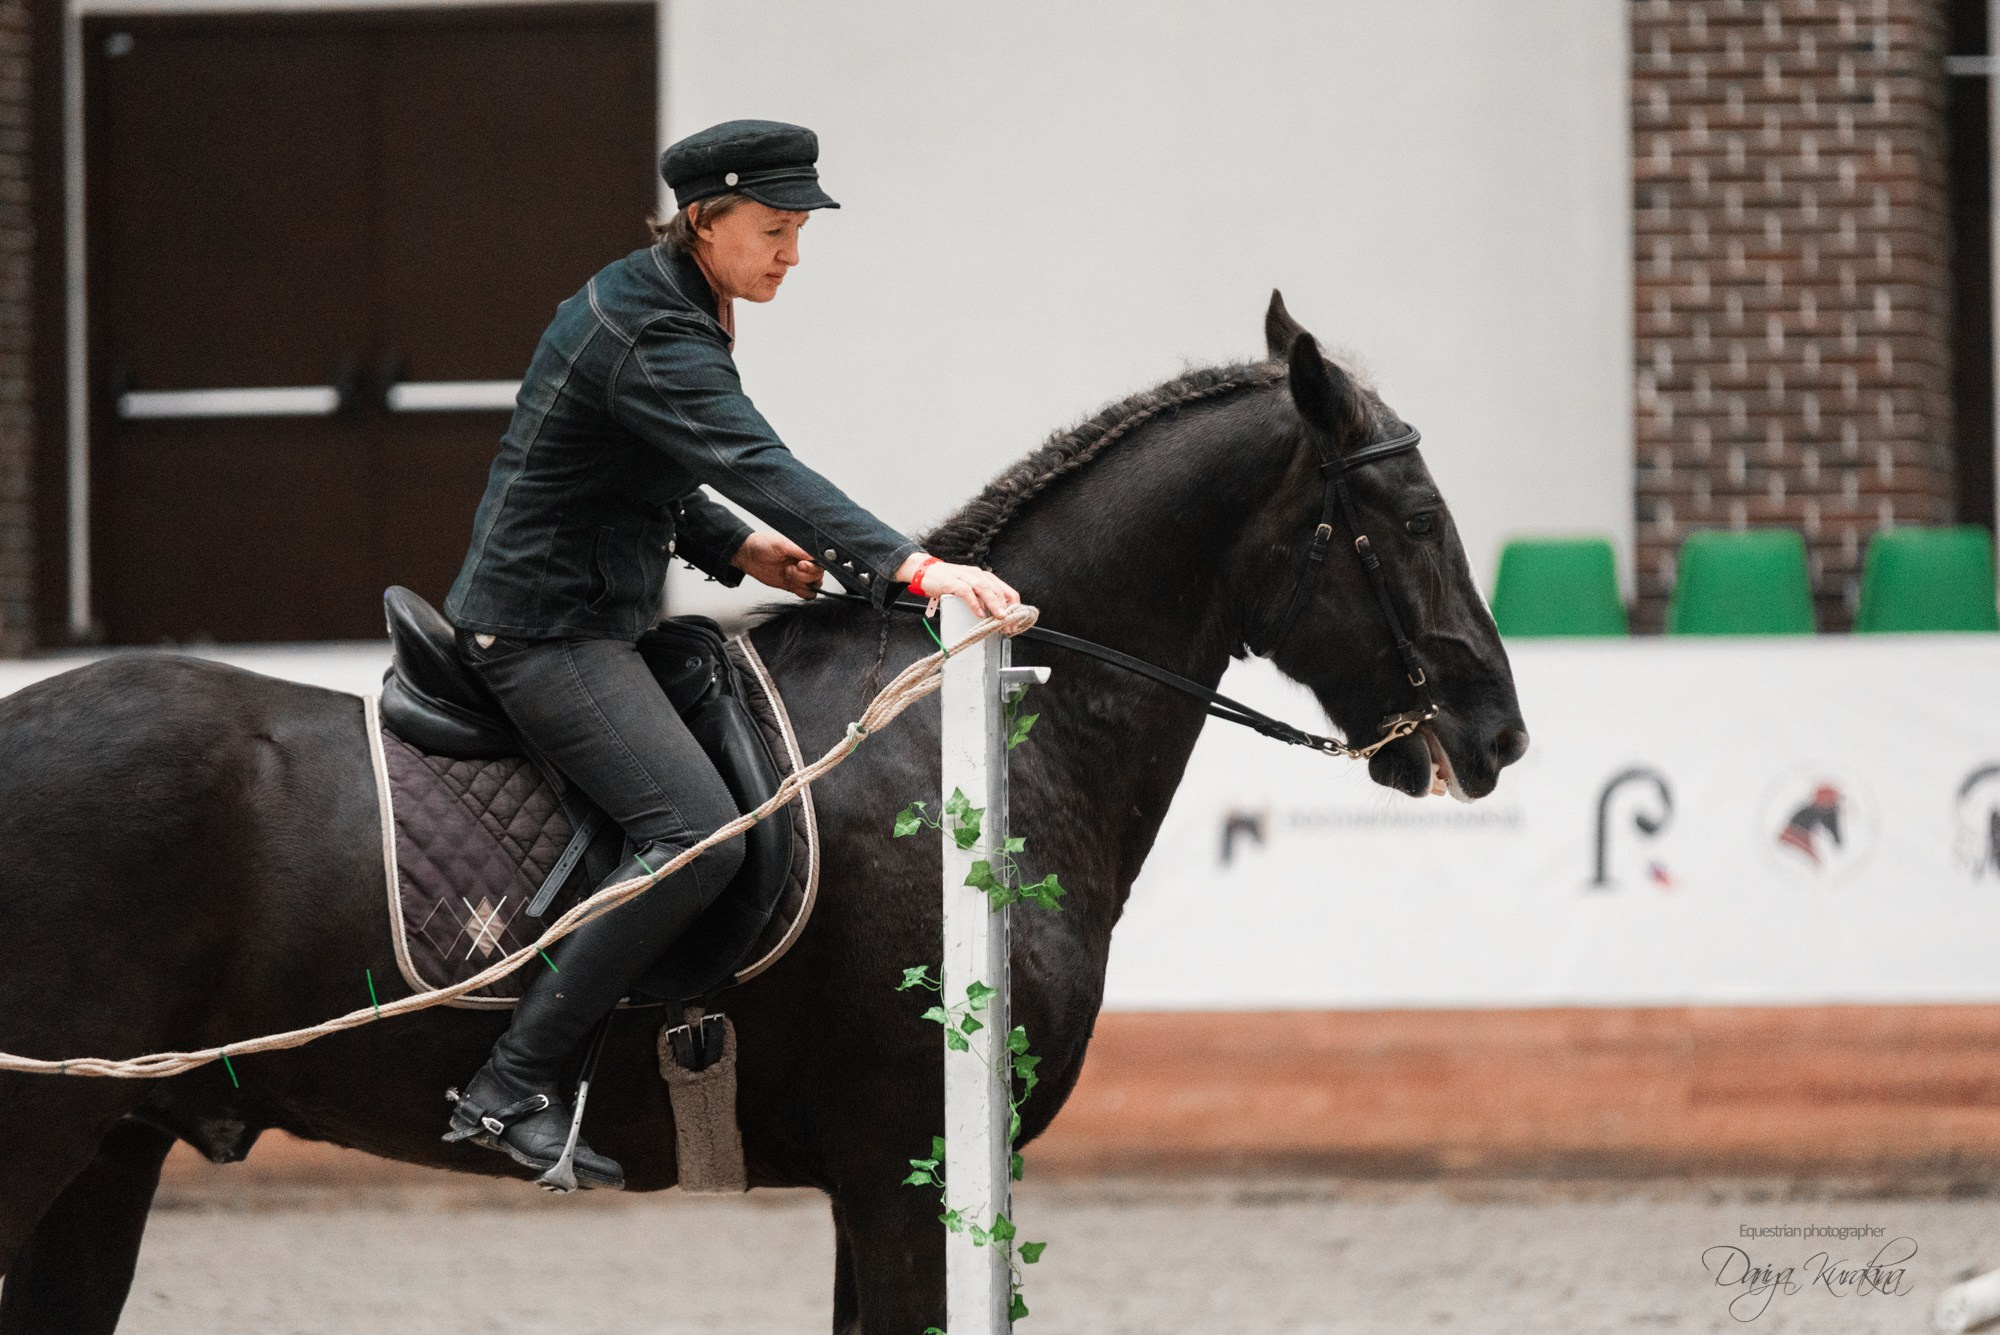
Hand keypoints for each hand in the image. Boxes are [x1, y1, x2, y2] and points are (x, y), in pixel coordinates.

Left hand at [731, 531, 823, 597]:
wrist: (748, 556)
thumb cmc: (763, 544)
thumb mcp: (782, 544)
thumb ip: (800, 550)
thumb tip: (816, 555)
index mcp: (805, 551)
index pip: (821, 561)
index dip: (813, 566)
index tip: (800, 564)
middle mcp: (806, 563)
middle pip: (819, 575)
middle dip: (805, 575)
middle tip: (790, 569)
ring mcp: (800, 575)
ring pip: (815, 585)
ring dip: (802, 583)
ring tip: (787, 574)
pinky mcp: (794, 585)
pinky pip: (808, 594)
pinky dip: (802, 592)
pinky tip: (790, 584)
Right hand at [894, 552, 1020, 619]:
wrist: (926, 571)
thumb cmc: (948, 582)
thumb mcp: (969, 589)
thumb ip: (981, 599)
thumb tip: (996, 618)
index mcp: (985, 577)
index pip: (1007, 591)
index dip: (1014, 607)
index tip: (1015, 622)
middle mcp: (978, 574)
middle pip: (998, 590)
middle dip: (1006, 608)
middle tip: (1009, 624)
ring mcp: (965, 576)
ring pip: (985, 588)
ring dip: (994, 604)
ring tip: (999, 617)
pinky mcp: (952, 582)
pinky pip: (966, 592)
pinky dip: (974, 603)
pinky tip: (979, 613)